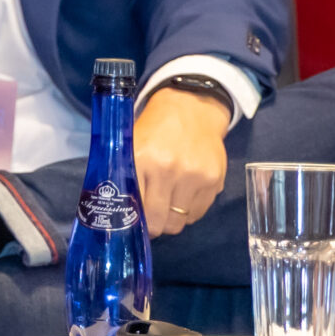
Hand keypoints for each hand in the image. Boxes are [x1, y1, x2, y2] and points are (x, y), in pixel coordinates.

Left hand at [134, 87, 228, 235]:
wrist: (190, 109)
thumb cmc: (154, 131)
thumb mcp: (131, 147)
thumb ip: (126, 177)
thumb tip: (120, 213)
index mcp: (142, 160)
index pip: (137, 210)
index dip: (134, 222)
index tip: (133, 223)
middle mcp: (169, 170)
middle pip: (161, 222)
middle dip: (154, 227)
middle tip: (151, 220)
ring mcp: (195, 176)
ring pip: (181, 222)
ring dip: (172, 218)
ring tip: (168, 204)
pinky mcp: (215, 180)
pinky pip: (199, 213)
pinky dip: (189, 211)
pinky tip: (183, 196)